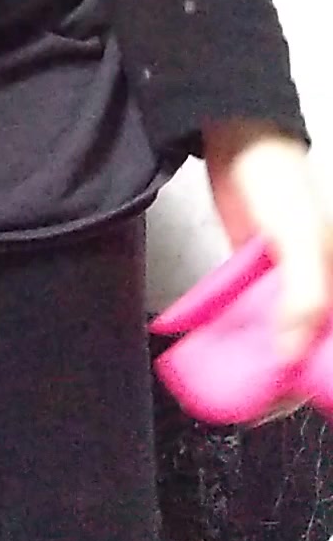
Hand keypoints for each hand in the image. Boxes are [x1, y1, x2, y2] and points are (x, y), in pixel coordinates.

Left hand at [202, 119, 332, 426]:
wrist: (237, 136)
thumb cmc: (280, 184)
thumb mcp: (300, 240)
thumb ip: (303, 298)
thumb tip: (290, 356)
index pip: (332, 346)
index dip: (313, 377)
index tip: (284, 404)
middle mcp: (319, 285)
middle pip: (306, 345)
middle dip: (282, 376)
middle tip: (247, 402)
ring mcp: (286, 279)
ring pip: (276, 331)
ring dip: (257, 357)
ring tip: (228, 388)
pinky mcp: (255, 270)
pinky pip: (250, 310)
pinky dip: (238, 331)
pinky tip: (218, 353)